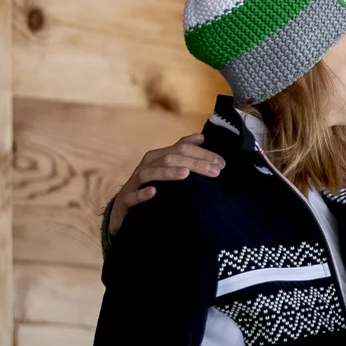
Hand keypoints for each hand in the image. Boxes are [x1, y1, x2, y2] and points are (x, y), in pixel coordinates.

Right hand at [107, 133, 222, 233]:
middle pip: (169, 159)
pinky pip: (132, 196)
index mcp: (156, 157)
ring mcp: (135, 183)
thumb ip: (182, 151)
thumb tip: (201, 137)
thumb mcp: (166, 167)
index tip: (221, 163)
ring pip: (149, 173)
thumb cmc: (150, 184)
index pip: (181, 149)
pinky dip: (142, 193)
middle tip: (215, 171)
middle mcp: (146, 166)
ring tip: (186, 174)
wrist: (124, 208)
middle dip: (193, 163)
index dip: (202, 154)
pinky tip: (153, 192)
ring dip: (168, 173)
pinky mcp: (126, 200)